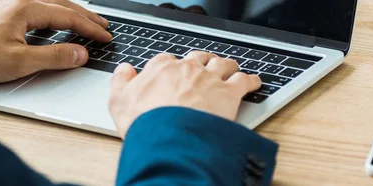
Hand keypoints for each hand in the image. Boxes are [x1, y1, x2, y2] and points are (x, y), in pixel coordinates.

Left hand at [0, 0, 111, 83]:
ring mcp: (9, 7)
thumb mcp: (19, 62)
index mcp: (26, 9)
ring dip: (71, 15)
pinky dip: (55, 17)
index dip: (90, 28)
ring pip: (50, 6)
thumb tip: (81, 53)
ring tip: (85, 24)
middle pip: (62, 5)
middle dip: (85, 17)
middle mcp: (18, 3)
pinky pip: (37, 11)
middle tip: (103, 26)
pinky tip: (55, 25)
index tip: (106, 36)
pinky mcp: (2, 16)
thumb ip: (54, 57)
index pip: (68, 16)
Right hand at [108, 51, 261, 138]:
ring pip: (223, 64)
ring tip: (231, 68)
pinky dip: (251, 80)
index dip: (171, 65)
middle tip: (205, 66)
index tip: (173, 71)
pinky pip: (245, 81)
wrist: (171, 136)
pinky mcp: (229, 93)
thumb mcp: (118, 102)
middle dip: (202, 61)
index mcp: (161, 69)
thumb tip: (124, 71)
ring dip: (227, 65)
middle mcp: (188, 69)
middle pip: (198, 58)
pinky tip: (254, 82)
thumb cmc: (145, 122)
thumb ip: (121, 83)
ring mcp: (210, 79)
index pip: (167, 60)